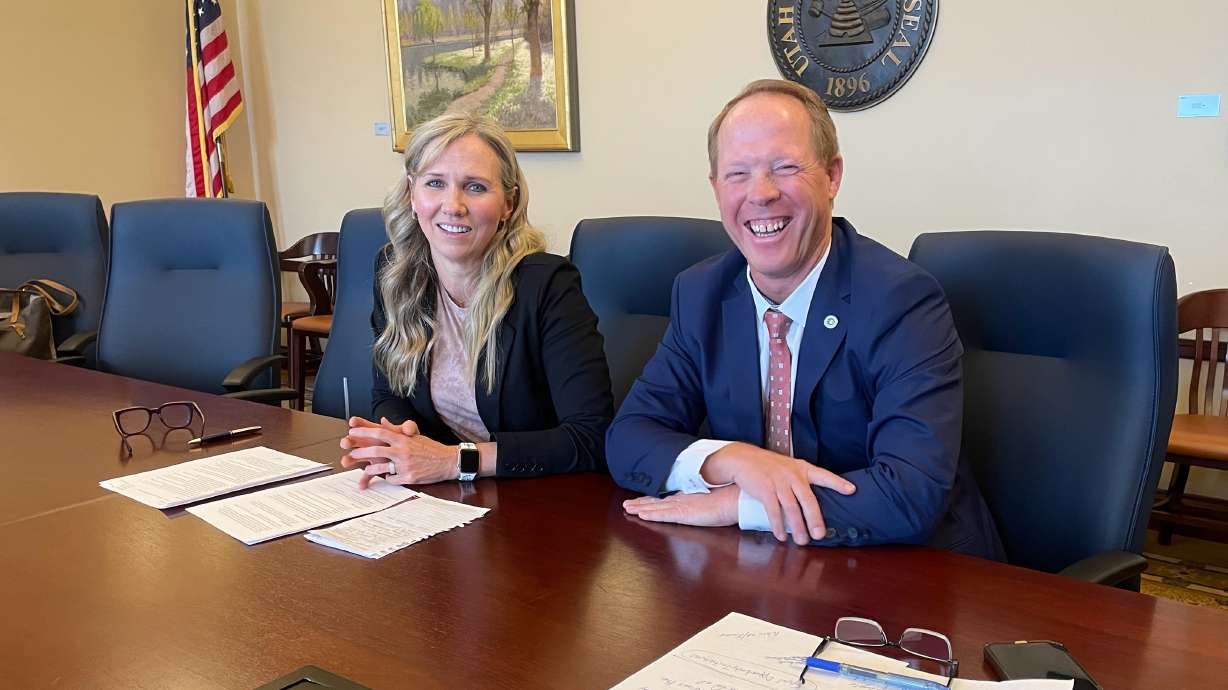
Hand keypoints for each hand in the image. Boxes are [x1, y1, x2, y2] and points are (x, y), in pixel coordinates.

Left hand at [340, 417, 457, 487]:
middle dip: (361, 452)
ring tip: (366, 469)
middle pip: (376, 450)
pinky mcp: (409, 477)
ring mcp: (405, 465)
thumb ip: (397, 430)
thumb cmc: (432, 448)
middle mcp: (403, 451)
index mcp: (404, 439)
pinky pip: (391, 479)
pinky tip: (387, 477)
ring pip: (381, 467)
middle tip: (351, 453)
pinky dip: (388, 478)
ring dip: (370, 468)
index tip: (352, 431)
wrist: (448, 461)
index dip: (364, 432)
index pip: (380, 433)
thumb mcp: (414, 436)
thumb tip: (383, 421)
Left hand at [622, 485, 740, 527]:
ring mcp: (683, 506)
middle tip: (628, 504)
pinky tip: (641, 515)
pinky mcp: (685, 513)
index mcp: (689, 497)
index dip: (653, 501)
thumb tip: (706, 504)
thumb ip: (706, 503)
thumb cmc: (731, 498)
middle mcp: (683, 500)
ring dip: (641, 508)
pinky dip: (652, 515)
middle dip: (642, 503)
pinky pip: (664, 515)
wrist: (738, 495)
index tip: (642, 501)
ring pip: (656, 508)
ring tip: (628, 508)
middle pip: (657, 502)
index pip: (667, 500)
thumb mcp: (715, 501)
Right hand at [704, 442, 854, 544]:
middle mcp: (792, 475)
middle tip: (820, 535)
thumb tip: (812, 502)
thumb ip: (801, 479)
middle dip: (815, 519)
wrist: (742, 458)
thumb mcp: (788, 466)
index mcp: (801, 468)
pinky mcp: (764, 489)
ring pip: (792, 508)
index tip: (852, 490)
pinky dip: (778, 525)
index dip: (837, 483)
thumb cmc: (768, 466)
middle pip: (808, 500)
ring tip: (802, 541)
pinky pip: (774, 511)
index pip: (823, 475)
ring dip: (797, 527)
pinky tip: (781, 536)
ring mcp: (778, 482)